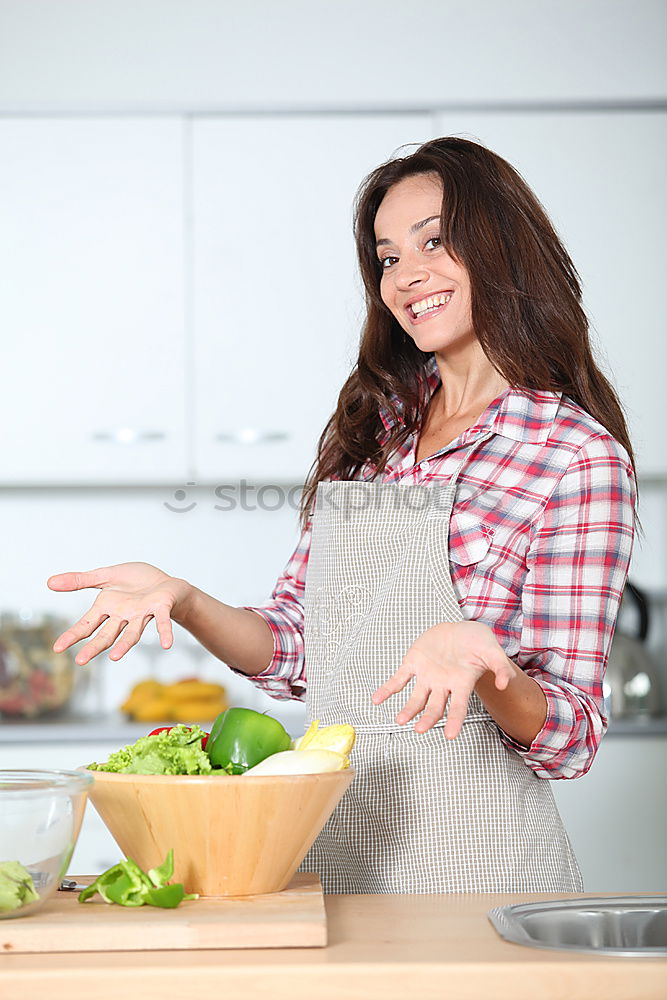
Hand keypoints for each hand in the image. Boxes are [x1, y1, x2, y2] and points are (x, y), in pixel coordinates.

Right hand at [47, 562, 191, 664]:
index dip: (72, 636)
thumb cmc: (138, 582)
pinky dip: (164, 632)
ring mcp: (142, 614)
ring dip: (124, 645)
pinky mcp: (160, 608)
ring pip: (131, 633)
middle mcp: (123, 616)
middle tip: (81, 661)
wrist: (167, 583)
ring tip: (115, 656)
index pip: (86, 625)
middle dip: (94, 647)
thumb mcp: (106, 576)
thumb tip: (49, 582)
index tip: (57, 648)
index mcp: (108, 608)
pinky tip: (166, 644)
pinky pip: (162, 621)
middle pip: (106, 634)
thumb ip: (80, 580)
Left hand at [371, 621, 515, 739]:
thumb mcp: (493, 652)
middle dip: (427, 718)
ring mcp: (427, 675)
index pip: (458, 707)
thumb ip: (500, 667)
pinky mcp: (414, 663)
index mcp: (462, 683)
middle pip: (435, 707)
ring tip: (400, 720)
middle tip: (420, 729)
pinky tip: (377, 699)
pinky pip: (399, 679)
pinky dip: (388, 689)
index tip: (450, 735)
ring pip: (416, 698)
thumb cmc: (478, 643)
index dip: (454, 721)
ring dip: (408, 710)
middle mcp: (443, 684)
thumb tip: (504, 684)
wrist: (462, 630)